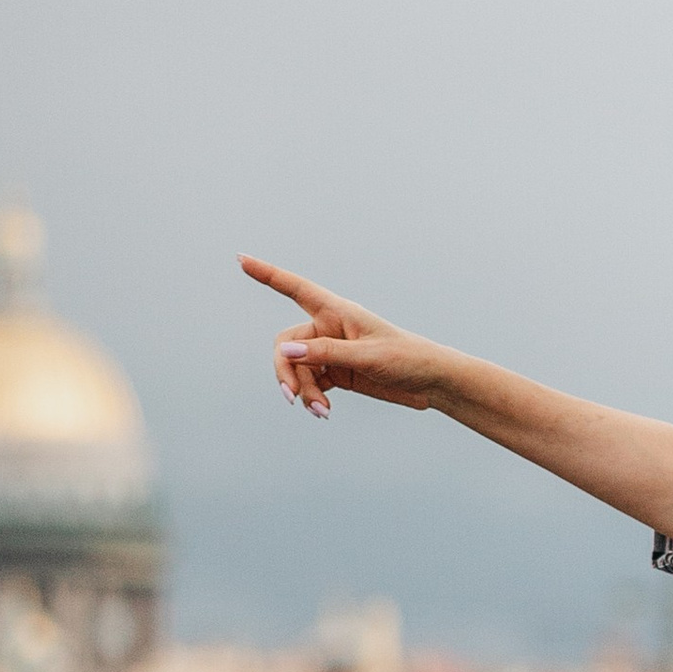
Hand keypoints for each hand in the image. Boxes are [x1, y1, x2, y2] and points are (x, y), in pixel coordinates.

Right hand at [244, 258, 454, 415]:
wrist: (431, 382)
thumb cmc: (406, 358)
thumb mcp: (366, 356)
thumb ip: (325, 353)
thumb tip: (284, 350)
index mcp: (337, 311)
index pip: (295, 288)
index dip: (267, 274)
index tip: (241, 259)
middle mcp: (329, 328)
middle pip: (287, 345)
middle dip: (287, 371)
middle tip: (293, 397)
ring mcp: (331, 351)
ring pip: (297, 369)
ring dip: (303, 390)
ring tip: (320, 411)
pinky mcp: (336, 372)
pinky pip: (310, 383)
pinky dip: (312, 397)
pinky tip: (323, 412)